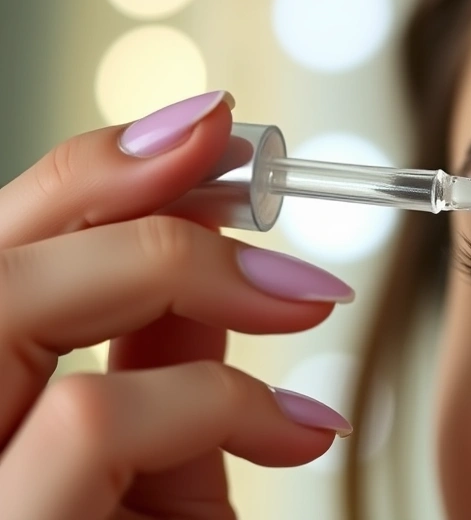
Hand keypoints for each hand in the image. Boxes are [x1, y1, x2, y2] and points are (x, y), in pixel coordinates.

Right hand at [0, 92, 354, 519]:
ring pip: (4, 308)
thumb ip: (167, 371)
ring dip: (177, 266)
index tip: (215, 126)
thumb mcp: (167, 475)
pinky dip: (209, 400)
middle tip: (267, 189)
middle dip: (132, 192)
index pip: (2, 253)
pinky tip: (304, 428)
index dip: (98, 169)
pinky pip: (85, 423)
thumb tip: (211, 259)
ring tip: (308, 298)